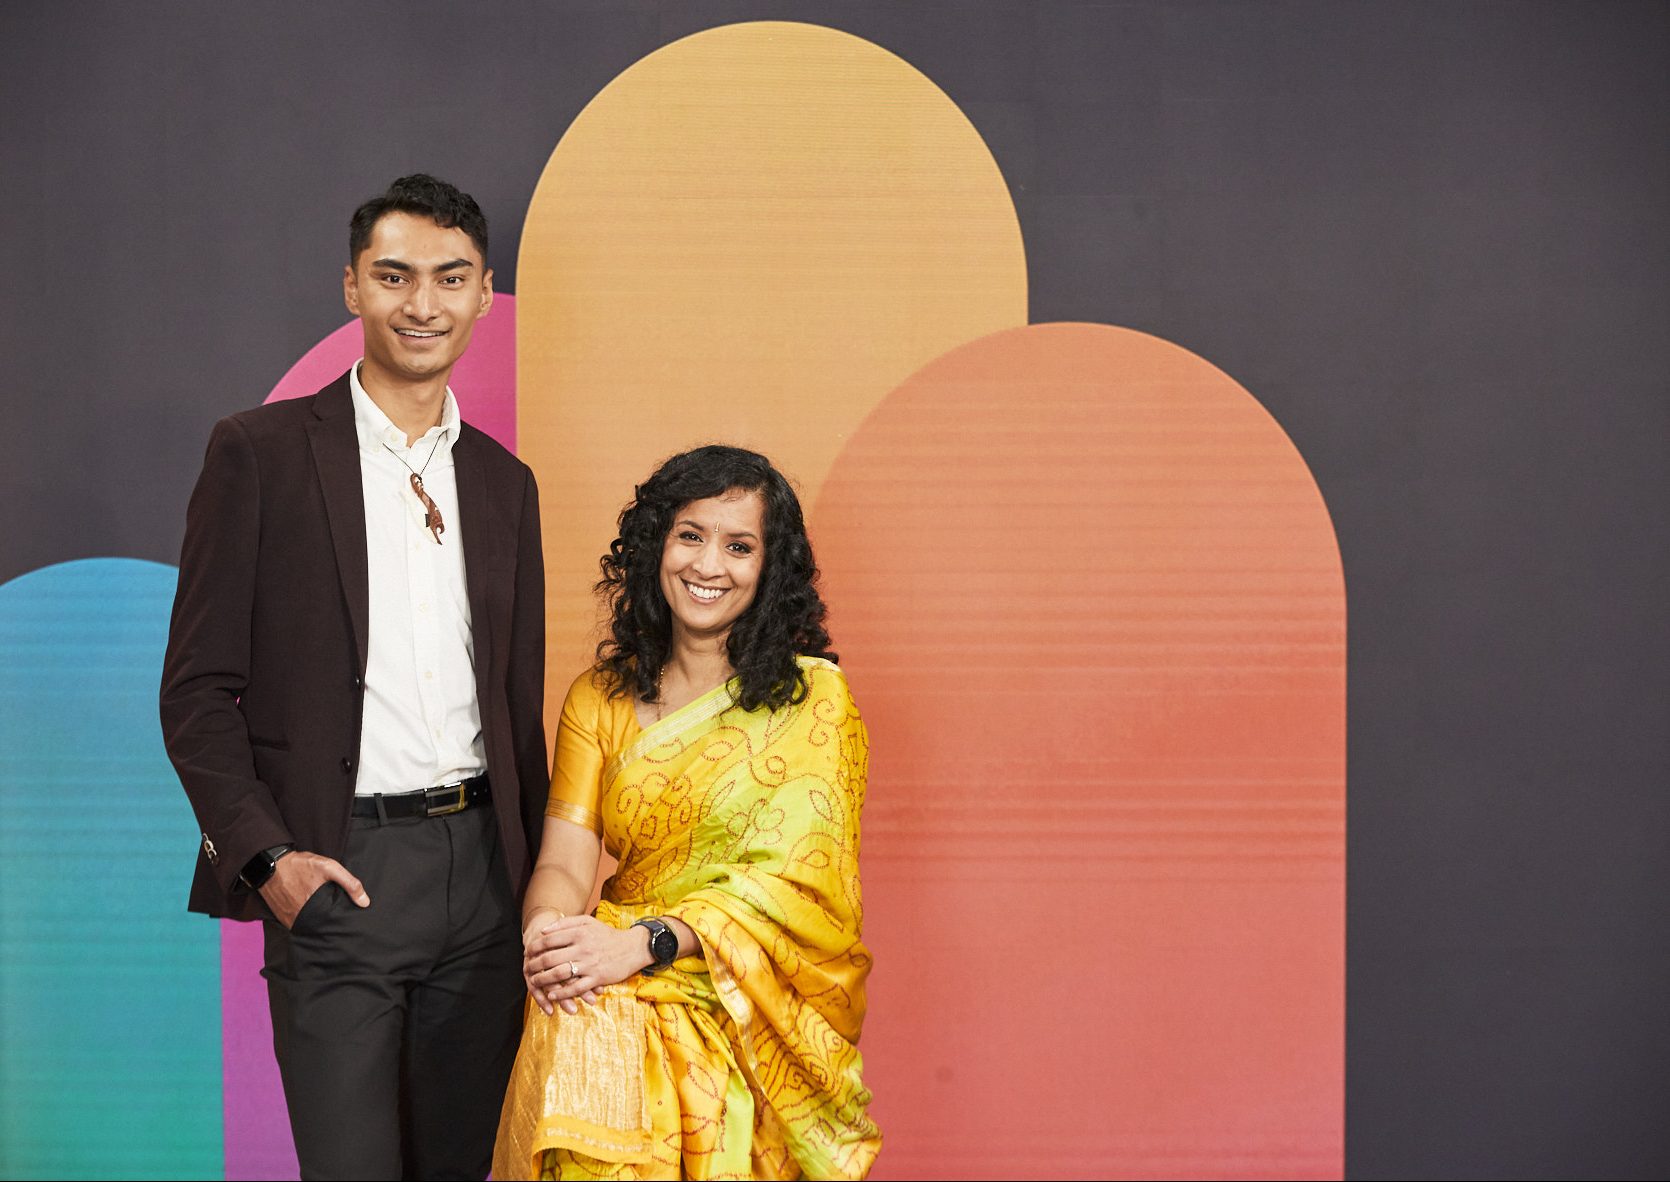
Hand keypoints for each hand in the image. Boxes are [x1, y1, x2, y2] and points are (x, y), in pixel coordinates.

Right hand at [259, 849, 369, 928]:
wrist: (270, 865)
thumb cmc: (300, 866)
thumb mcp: (329, 867)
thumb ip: (349, 883)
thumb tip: (365, 902)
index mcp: (316, 908)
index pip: (335, 923)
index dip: (343, 922)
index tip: (349, 922)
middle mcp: (303, 918)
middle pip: (323, 928)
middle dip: (331, 926)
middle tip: (339, 923)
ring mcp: (291, 920)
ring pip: (311, 929)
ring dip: (318, 926)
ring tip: (327, 921)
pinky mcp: (283, 920)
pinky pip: (298, 926)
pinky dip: (306, 924)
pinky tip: (313, 918)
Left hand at [524, 915, 649, 1015]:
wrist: (633, 948)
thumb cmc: (607, 935)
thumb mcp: (588, 922)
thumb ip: (566, 923)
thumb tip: (544, 931)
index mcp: (579, 933)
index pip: (549, 940)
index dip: (535, 947)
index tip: (527, 952)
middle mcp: (583, 948)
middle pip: (550, 958)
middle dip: (535, 965)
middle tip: (528, 968)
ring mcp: (589, 964)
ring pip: (559, 974)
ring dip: (543, 980)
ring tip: (535, 982)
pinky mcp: (597, 978)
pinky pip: (575, 988)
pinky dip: (561, 993)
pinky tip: (551, 995)